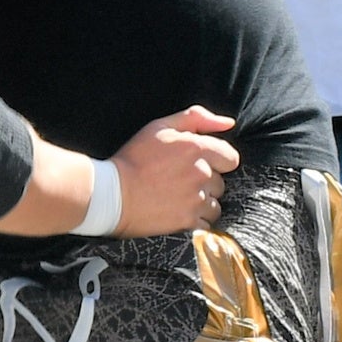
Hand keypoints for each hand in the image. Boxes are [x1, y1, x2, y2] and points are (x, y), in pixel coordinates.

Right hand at [110, 104, 237, 236]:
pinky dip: (195, 220)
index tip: (199, 164)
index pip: (230, 158)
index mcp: (196, 149)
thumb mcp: (160, 127)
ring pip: (215, 204)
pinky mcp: (188, 221)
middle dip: (206, 182)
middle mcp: (201, 174)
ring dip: (202, 202)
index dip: (217, 161)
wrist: (111, 193)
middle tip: (180, 181)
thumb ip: (197, 118)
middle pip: (221, 182)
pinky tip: (177, 212)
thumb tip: (228, 123)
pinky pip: (206, 223)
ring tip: (178, 198)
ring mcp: (195, 200)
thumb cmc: (133, 158)